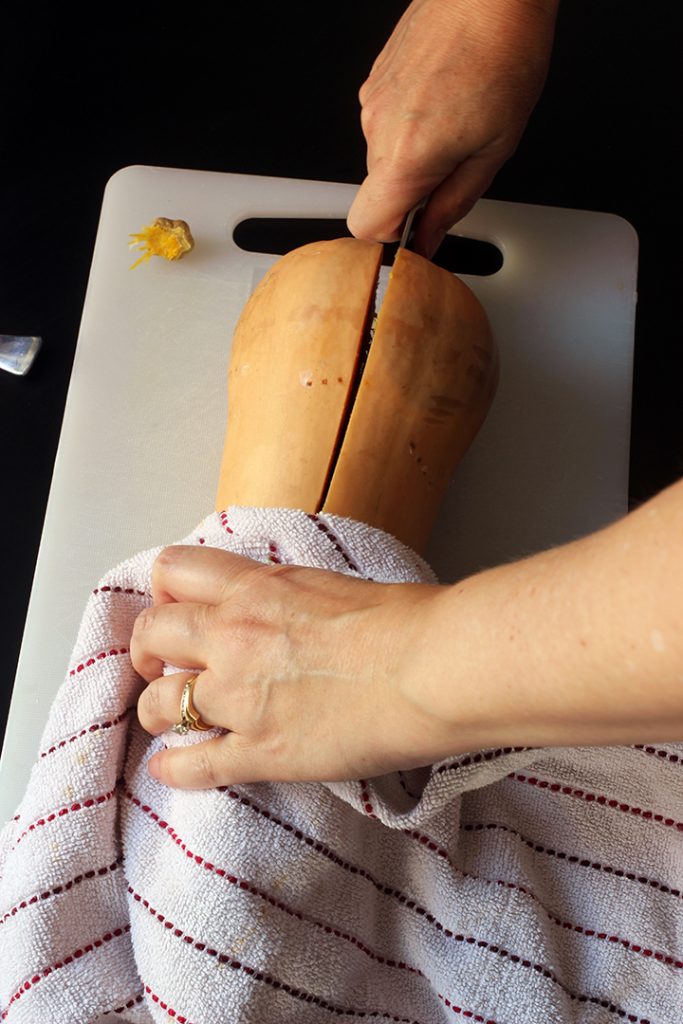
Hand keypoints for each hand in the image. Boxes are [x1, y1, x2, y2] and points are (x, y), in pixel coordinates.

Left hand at [132, 545, 449, 788]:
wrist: (432, 668)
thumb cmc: (407, 620)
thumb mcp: (336, 584)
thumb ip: (293, 594)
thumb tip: (294, 608)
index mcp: (257, 587)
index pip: (174, 570)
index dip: (165, 590)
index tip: (173, 606)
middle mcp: (235, 636)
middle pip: (152, 634)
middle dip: (147, 649)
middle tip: (157, 663)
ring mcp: (241, 697)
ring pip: (160, 703)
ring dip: (157, 710)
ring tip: (167, 718)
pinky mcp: (261, 752)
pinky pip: (195, 765)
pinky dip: (175, 771)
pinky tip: (169, 771)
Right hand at [347, 0, 557, 256]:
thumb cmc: (504, 53)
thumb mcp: (495, 149)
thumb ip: (455, 203)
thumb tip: (431, 236)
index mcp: (406, 156)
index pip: (366, 226)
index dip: (393, 237)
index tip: (417, 233)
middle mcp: (377, 129)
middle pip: (379, 193)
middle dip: (413, 193)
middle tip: (457, 165)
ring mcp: (371, 101)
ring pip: (382, 159)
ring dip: (414, 157)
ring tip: (456, 122)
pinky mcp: (374, 80)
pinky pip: (383, 125)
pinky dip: (410, 126)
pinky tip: (444, 100)